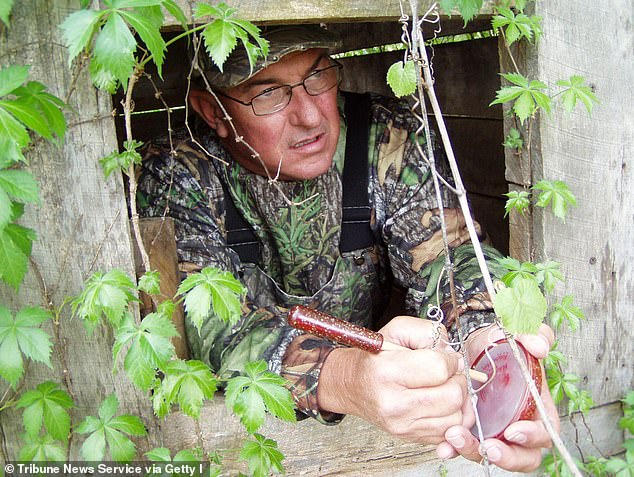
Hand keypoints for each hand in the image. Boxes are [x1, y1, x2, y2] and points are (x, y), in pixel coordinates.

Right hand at [317, 316, 470, 443]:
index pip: (439, 368)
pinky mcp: (410, 438)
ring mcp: (402, 425)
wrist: (353, 385)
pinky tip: (441, 404)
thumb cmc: (374, 358)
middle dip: (456, 380)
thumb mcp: (396, 330)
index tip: (445, 356)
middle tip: (447, 373)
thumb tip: (452, 354)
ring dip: (457, 400)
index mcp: (388, 372)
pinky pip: (449, 432)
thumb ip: (427, 332)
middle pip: (452, 396)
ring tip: (444, 387)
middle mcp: (394, 403)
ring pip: (455, 418)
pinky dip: (452, 417)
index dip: (449, 359)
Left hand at [436, 323, 558, 471]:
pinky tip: (443, 446)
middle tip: (489, 446)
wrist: (472, 345)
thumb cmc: (500, 344)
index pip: (545, 432)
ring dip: (474, 450)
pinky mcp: (471, 429)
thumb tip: (540, 347)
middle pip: (523, 456)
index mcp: (537, 407)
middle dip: (507, 456)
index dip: (533, 437)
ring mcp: (494, 429)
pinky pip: (464, 448)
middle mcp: (517, 423)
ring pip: (491, 454)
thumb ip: (533, 335)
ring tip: (455, 437)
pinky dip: (454, 450)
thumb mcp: (516, 334)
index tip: (514, 430)